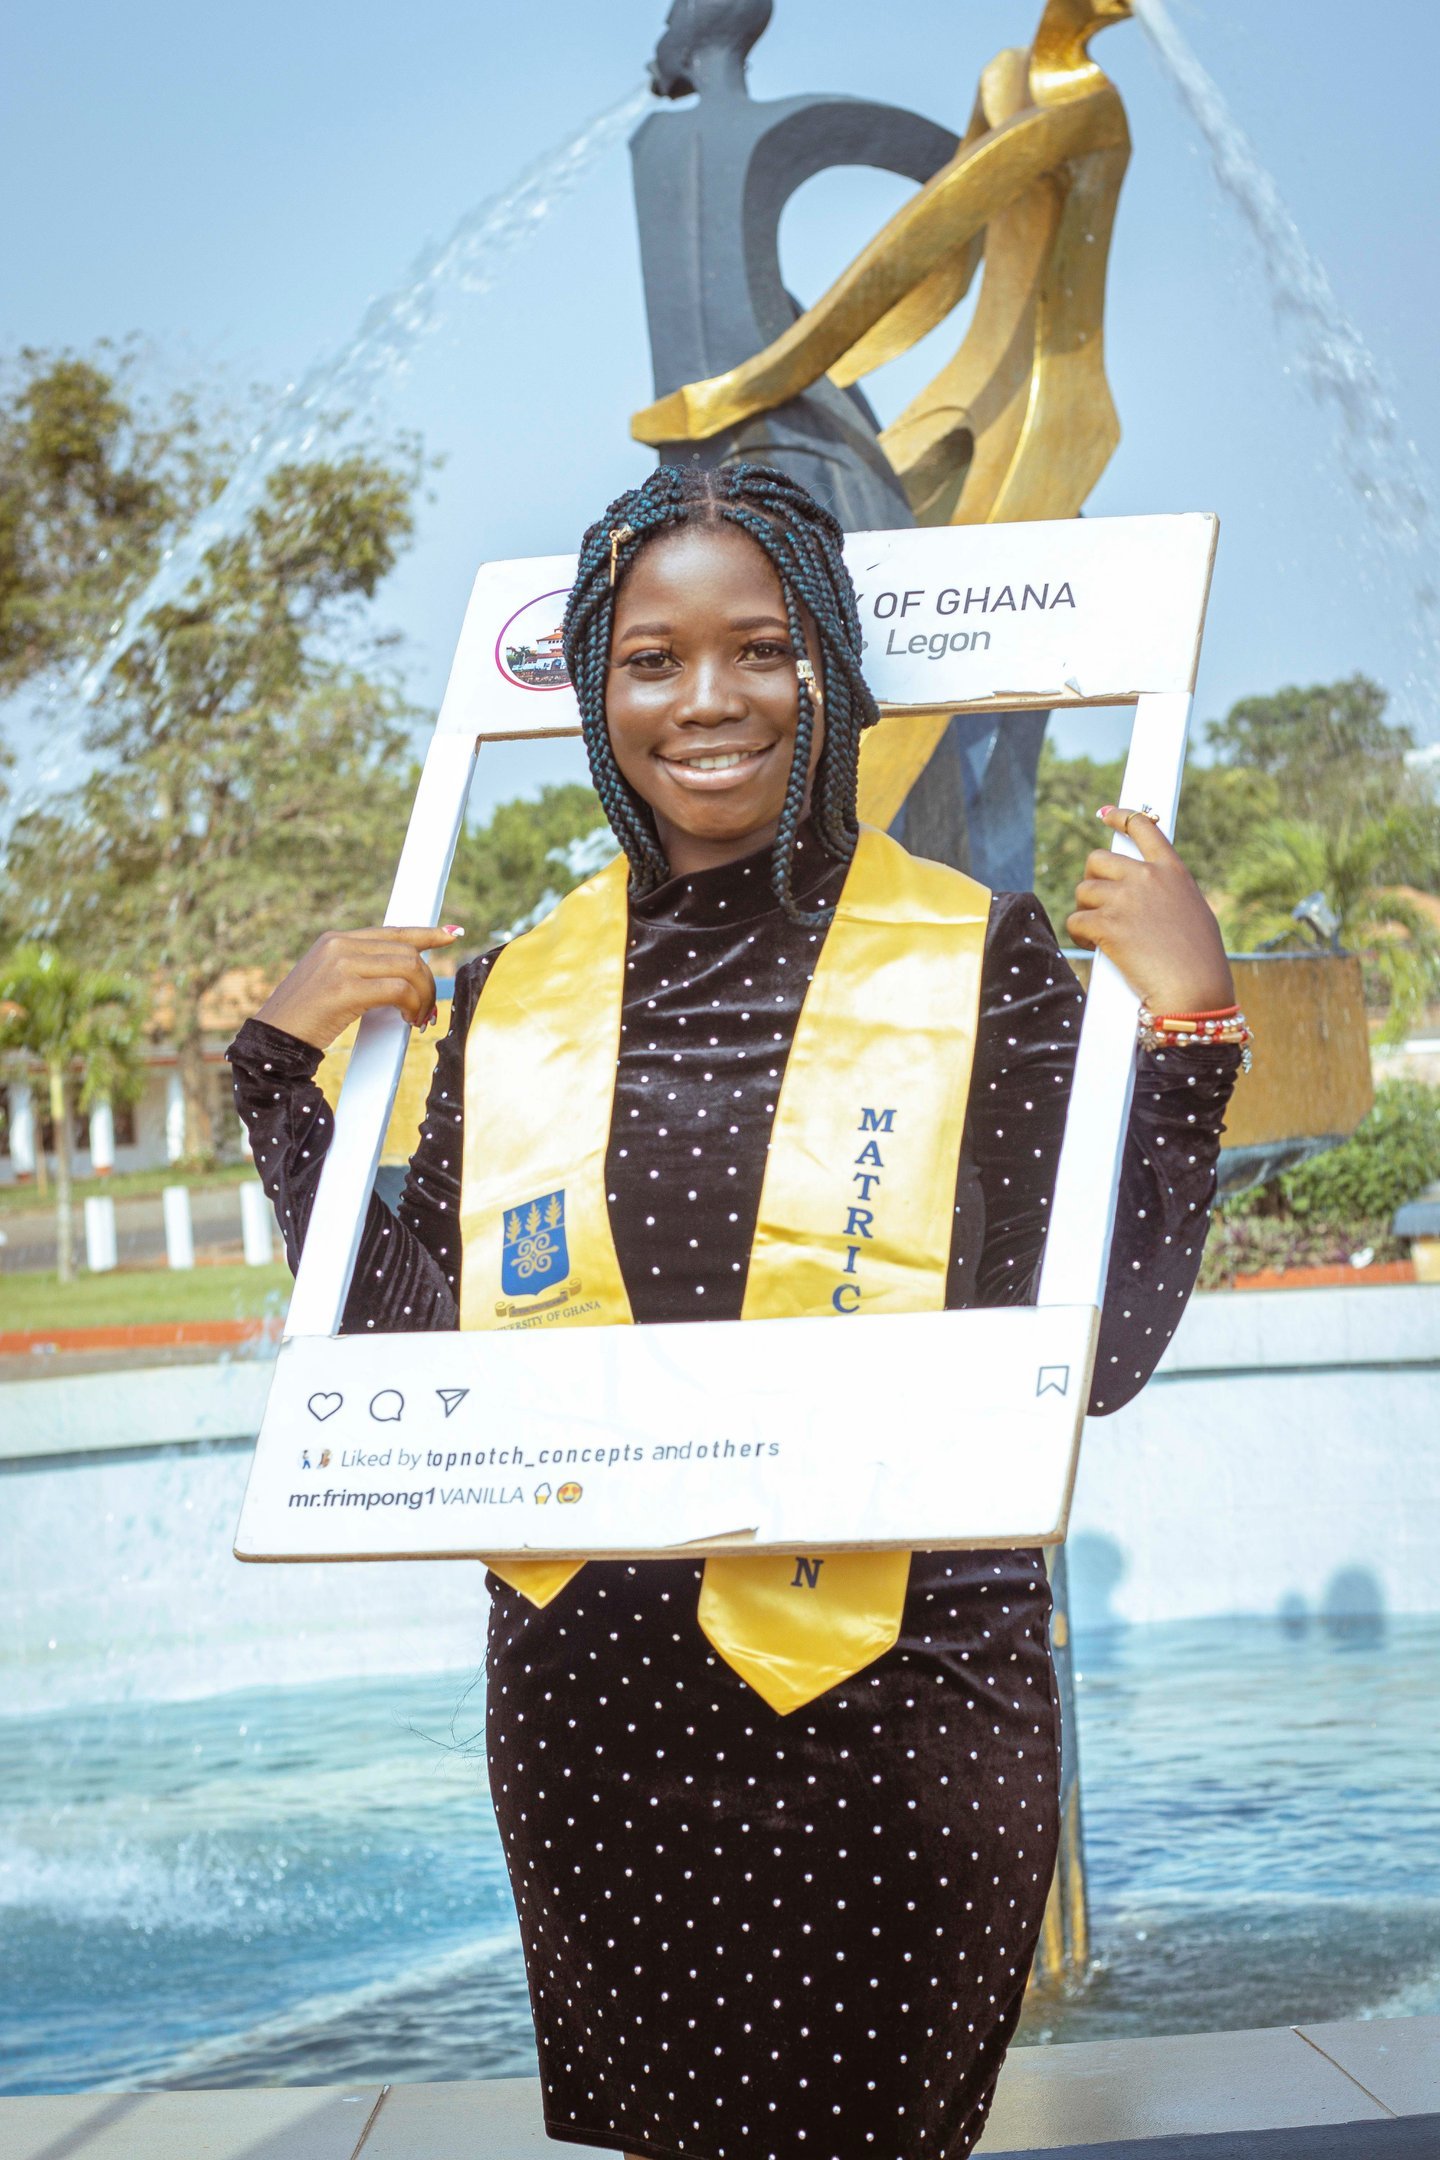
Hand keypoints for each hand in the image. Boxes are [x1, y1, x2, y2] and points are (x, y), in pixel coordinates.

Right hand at [255, 925, 465, 1050]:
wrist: (273, 1039)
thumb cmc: (304, 1019)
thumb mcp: (329, 984)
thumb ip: (359, 972)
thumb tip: (401, 978)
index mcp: (335, 940)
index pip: (391, 931)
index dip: (425, 934)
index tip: (450, 935)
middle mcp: (338, 945)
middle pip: (406, 951)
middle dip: (427, 981)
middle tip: (426, 1011)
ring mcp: (340, 964)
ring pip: (408, 968)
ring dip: (422, 996)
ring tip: (417, 1019)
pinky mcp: (344, 988)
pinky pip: (398, 989)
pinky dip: (412, 1005)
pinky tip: (408, 1020)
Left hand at [1067, 808, 1233, 1013]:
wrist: (1194, 991)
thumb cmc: (1200, 963)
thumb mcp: (1194, 914)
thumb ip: (1168, 895)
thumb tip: (1147, 894)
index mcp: (1172, 872)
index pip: (1144, 828)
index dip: (1121, 817)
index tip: (1105, 814)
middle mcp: (1148, 878)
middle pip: (1098, 860)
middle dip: (1093, 880)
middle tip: (1097, 903)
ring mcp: (1125, 899)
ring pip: (1084, 891)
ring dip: (1085, 910)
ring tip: (1098, 931)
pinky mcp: (1106, 924)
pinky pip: (1076, 919)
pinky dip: (1079, 933)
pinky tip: (1093, 945)